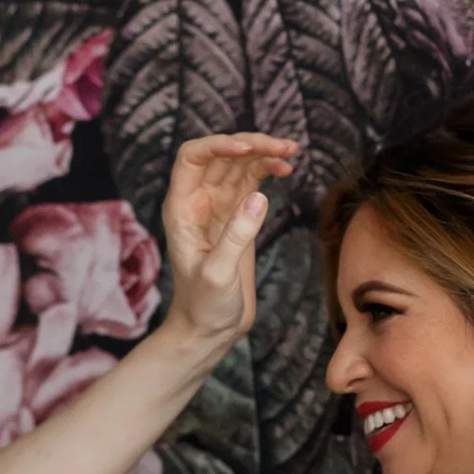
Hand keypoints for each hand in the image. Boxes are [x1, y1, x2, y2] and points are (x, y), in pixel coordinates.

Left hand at [159, 133, 299, 347]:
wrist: (209, 329)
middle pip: (220, 155)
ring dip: (263, 153)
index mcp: (181, 209)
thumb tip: (259, 197)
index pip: (191, 158)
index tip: (248, 148)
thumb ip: (237, 235)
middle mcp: (196, 202)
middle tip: (284, 147)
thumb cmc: (203, 306)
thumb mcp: (218, 274)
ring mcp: (217, 207)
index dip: (218, 144)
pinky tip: (286, 168)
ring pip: (238, 164)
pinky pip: (250, 181)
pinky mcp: (236, 217)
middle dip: (251, 144)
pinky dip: (267, 169)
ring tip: (292, 151)